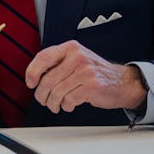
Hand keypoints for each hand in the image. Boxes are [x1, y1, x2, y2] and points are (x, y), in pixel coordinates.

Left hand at [25, 41, 145, 113]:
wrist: (123, 81)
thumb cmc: (96, 72)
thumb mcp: (77, 58)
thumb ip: (59, 62)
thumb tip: (35, 75)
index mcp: (71, 47)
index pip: (44, 57)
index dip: (32, 71)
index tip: (30, 82)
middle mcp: (77, 57)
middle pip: (47, 79)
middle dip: (41, 94)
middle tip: (43, 99)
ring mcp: (84, 71)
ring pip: (56, 92)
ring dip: (53, 103)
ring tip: (56, 104)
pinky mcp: (90, 87)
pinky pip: (68, 100)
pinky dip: (66, 106)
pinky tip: (70, 104)